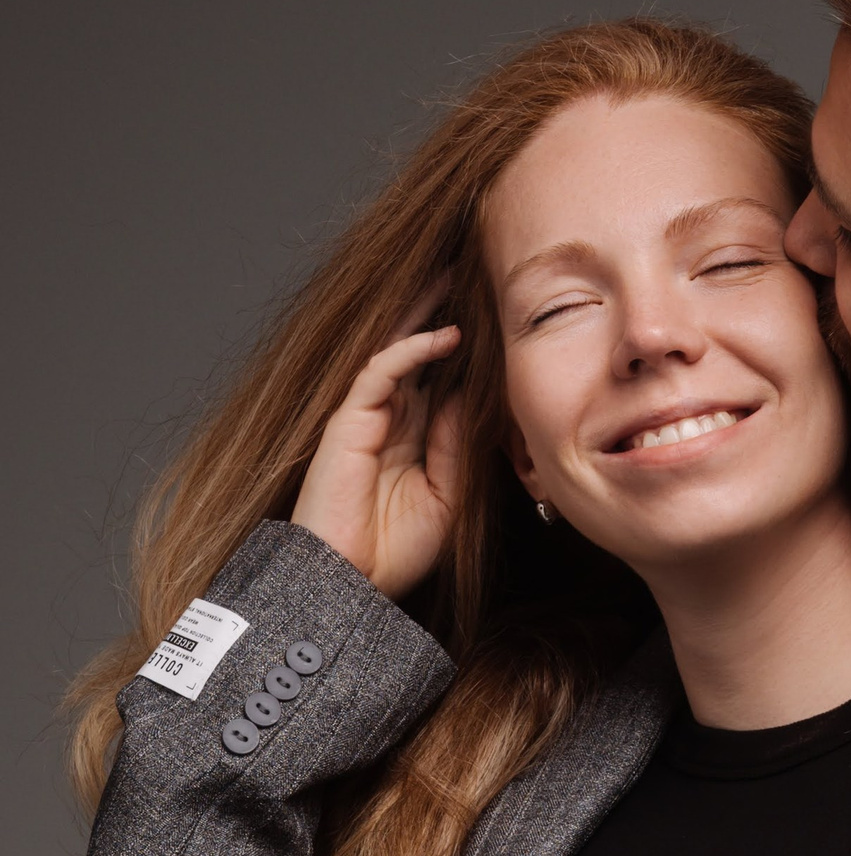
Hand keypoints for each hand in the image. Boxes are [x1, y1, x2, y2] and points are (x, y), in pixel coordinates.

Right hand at [291, 293, 461, 598]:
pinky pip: (380, 372)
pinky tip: (444, 336)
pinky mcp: (347, 421)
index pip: (440, 378)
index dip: (465, 349)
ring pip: (396, 349)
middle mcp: (388, 420)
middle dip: (441, 311)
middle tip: (472, 272)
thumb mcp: (447, 496)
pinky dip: (411, 351)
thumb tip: (472, 396)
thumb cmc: (394, 551)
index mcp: (411, 438)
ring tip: (456, 277)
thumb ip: (457, 446)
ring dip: (426, 313)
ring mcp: (365, 417)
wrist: (351, 582)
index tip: (498, 319)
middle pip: (417, 352)